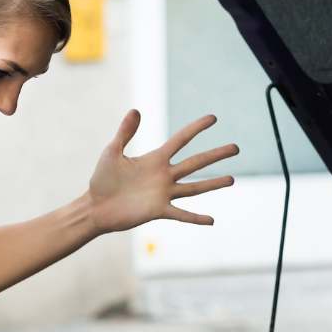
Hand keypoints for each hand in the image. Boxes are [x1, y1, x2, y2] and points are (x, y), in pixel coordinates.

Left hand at [86, 110, 237, 233]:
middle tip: (236, 147)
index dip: (197, 128)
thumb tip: (136, 110)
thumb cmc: (102, 179)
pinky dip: (196, 218)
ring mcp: (163, 194)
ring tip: (232, 179)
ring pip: (194, 187)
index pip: (181, 139)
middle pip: (196, 162)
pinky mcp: (158, 211)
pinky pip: (181, 214)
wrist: (96, 207)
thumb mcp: (112, 151)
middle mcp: (164, 175)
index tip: (213, 118)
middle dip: (216, 155)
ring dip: (213, 183)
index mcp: (155, 159)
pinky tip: (212, 220)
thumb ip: (125, 132)